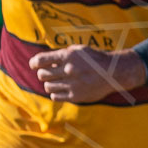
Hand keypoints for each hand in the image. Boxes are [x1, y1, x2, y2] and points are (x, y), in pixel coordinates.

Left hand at [29, 45, 144, 102]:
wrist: (114, 72)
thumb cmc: (94, 60)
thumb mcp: (78, 50)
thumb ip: (61, 55)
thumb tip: (43, 63)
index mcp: (68, 56)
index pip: (40, 60)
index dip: (33, 63)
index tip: (34, 65)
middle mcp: (69, 70)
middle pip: (42, 74)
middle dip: (43, 73)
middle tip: (49, 73)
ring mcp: (73, 84)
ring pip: (48, 86)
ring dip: (49, 84)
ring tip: (56, 82)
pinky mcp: (76, 96)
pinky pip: (55, 96)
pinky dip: (55, 93)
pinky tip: (62, 89)